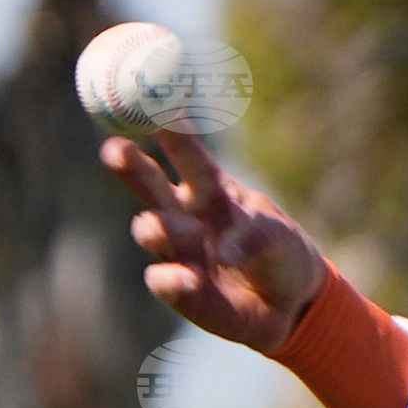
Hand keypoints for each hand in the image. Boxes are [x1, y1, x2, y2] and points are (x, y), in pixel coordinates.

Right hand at [101, 128, 326, 353]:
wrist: (291, 308)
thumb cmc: (283, 256)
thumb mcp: (281, 238)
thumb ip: (255, 235)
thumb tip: (224, 252)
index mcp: (211, 188)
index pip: (183, 149)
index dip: (165, 125)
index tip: (148, 99)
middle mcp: (186, 213)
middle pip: (148, 181)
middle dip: (128, 163)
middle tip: (116, 149)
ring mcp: (178, 250)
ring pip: (149, 229)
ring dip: (159, 227)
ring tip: (184, 230)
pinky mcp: (178, 288)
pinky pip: (160, 280)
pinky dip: (171, 278)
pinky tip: (191, 279)